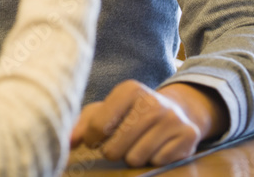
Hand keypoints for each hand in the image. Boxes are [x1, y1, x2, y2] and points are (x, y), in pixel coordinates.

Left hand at [70, 81, 227, 166]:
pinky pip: (157, 162)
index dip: (94, 139)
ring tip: (140, 142)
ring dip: (133, 156)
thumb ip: (83, 124)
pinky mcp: (187, 136)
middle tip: (122, 140)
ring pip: (135, 159)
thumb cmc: (133, 112)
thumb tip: (66, 142)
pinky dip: (154, 159)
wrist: (179, 110)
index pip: (98, 127)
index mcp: (130, 89)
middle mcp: (152, 101)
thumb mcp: (108, 109)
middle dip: (113, 150)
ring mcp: (172, 119)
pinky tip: (158, 145)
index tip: (99, 136)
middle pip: (114, 148)